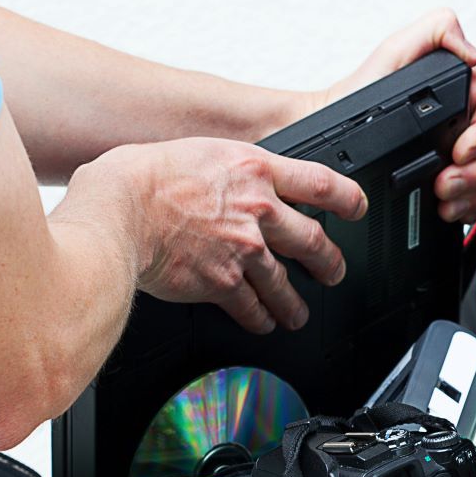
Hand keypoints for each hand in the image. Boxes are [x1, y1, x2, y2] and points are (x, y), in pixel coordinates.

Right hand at [89, 137, 366, 332]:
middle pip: (314, 240)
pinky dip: (260, 319)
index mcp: (254, 170)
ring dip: (295, 303)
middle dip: (330, 261)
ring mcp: (244, 248)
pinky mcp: (222, 282)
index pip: (320, 182)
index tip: (357, 208)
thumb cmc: (142, 177)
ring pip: (285, 282)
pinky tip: (263, 323)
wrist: (118, 211)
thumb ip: (228, 171)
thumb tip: (231, 182)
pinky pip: (252, 306)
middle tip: (334, 271)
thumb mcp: (198, 153)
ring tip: (298, 313)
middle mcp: (257, 209)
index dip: (347, 198)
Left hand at [323, 8, 475, 222]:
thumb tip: (473, 54)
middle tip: (446, 179)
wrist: (333, 137)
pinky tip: (445, 205)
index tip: (461, 149)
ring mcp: (459, 153)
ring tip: (442, 194)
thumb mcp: (395, 51)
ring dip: (471, 191)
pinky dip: (467, 206)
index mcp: (461, 90)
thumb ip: (438, 32)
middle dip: (475, 170)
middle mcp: (464, 121)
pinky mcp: (451, 180)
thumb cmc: (358, 96)